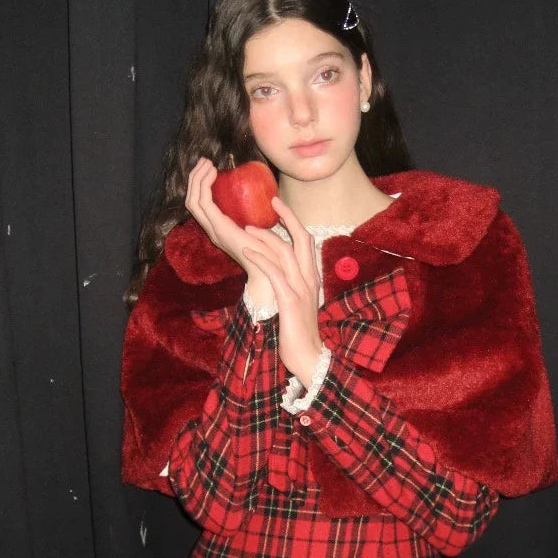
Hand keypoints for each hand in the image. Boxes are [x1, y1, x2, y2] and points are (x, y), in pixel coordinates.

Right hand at [185, 157, 280, 286]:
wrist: (272, 271)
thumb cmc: (272, 253)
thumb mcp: (263, 229)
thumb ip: (259, 217)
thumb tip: (270, 199)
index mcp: (221, 230)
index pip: (201, 205)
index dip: (201, 185)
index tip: (211, 168)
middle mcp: (213, 230)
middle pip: (192, 201)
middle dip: (195, 178)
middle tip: (205, 161)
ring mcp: (214, 230)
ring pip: (193, 200)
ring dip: (198, 178)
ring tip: (207, 163)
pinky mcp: (219, 228)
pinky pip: (204, 202)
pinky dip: (205, 185)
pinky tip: (212, 173)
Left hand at [242, 197, 322, 386]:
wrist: (309, 357)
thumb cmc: (299, 333)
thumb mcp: (297, 303)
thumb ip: (290, 284)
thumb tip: (276, 271)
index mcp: (311, 278)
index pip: (306, 242)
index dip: (294, 221)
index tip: (279, 206)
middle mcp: (309, 279)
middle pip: (302, 239)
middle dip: (288, 217)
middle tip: (272, 201)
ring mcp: (300, 289)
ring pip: (286, 253)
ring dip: (266, 237)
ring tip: (247, 227)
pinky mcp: (290, 301)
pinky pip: (275, 274)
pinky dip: (261, 259)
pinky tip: (246, 251)